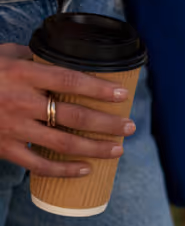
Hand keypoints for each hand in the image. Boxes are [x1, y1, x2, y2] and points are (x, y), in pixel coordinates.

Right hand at [0, 44, 136, 176]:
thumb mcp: (4, 55)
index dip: (99, 88)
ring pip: (62, 143)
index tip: (123, 94)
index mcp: (22, 74)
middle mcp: (19, 102)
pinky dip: (64, 170)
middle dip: (107, 123)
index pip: (69, 80)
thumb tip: (66, 57)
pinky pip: (38, 165)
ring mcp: (11, 128)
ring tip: (118, 150)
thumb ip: (34, 57)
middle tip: (130, 127)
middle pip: (74, 116)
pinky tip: (85, 170)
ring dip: (95, 148)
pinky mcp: (2, 148)